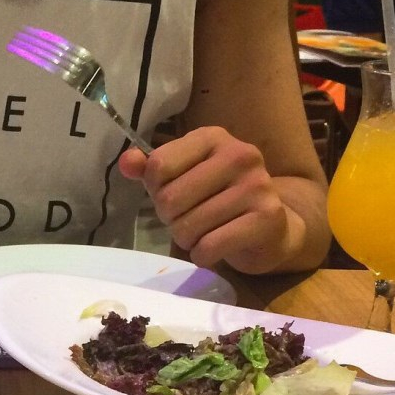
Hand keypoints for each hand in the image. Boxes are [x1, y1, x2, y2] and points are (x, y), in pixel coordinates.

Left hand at [118, 126, 295, 274]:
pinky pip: (209, 246)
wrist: (268, 228)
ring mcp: (256, 185)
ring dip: (187, 240)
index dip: (156, 189)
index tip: (174, 194)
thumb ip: (151, 170)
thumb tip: (127, 162)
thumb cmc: (217, 199)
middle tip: (189, 219)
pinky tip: (214, 249)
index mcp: (212, 137)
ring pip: (189, 227)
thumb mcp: (182, 178)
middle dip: (171, 219)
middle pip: (171, 199)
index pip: (159, 165)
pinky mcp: (266, 218)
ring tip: (204, 233)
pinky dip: (202, 256)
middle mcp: (239, 154)